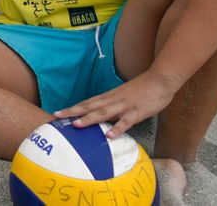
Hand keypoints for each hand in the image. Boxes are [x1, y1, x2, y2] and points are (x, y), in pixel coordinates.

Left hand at [53, 69, 179, 137]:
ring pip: (104, 113)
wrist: (159, 80)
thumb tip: (102, 116)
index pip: (87, 103)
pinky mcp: (137, 112)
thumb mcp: (123, 97)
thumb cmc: (142, 90)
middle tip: (57, 117)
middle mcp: (113, 100)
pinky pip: (126, 121)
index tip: (57, 113)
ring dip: (90, 119)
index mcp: (109, 97)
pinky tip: (110, 135)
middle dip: (73, 112)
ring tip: (76, 125)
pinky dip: (118, 128)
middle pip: (90, 106)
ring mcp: (124, 106)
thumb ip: (113, 105)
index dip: (72, 108)